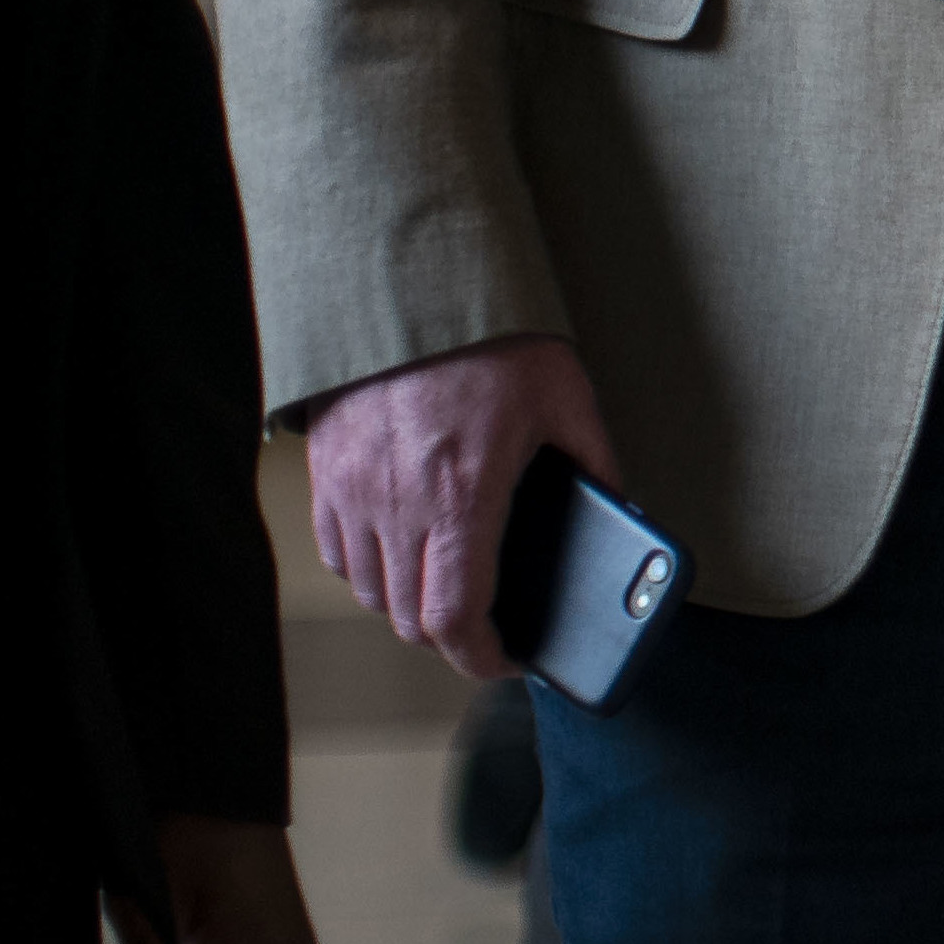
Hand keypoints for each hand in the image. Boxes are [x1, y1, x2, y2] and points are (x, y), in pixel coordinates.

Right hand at [306, 332, 619, 681]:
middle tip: (488, 628)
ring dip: (408, 605)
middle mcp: (396, 501)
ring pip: (370, 591)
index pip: (455, 615)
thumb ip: (595, 461)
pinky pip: (338, 550)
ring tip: (450, 589)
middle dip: (452, 636)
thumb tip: (618, 507)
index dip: (480, 657)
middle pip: (410, 616)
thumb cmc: (494, 336)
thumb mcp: (567, 396)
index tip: (504, 662)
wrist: (413, 281)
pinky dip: (369, 569)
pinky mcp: (325, 470)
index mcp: (461, 492)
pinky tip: (404, 551)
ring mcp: (352, 488)